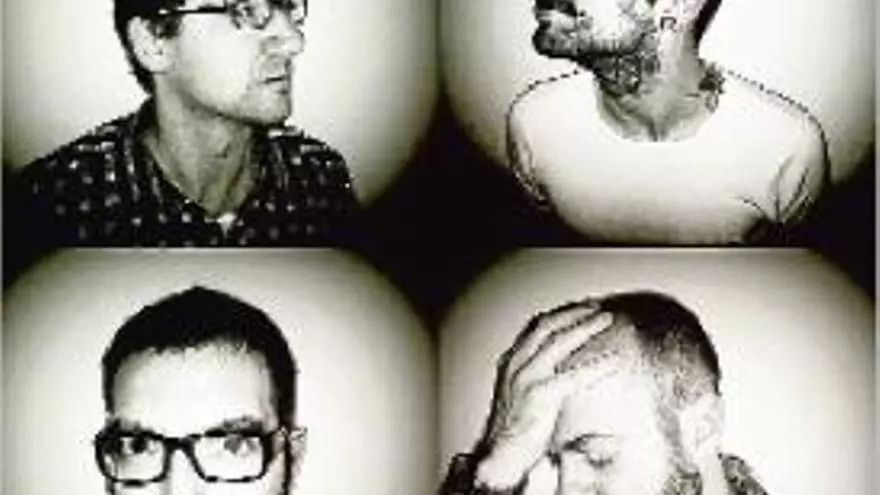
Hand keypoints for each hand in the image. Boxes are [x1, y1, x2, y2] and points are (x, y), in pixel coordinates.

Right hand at [474, 299, 618, 490]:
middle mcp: (517, 364)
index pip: (538, 327)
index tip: (581, 308)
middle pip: (548, 326)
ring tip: (605, 321)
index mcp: (513, 362)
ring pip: (559, 342)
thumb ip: (540, 376)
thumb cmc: (515, 428)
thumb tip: (564, 366)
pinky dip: (596, 366)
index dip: (561, 314)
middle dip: (575, 314)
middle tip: (597, 308)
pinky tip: (612, 362)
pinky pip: (573, 375)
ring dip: (585, 328)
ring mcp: (527, 377)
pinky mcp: (540, 393)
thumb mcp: (522, 394)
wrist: (502, 453)